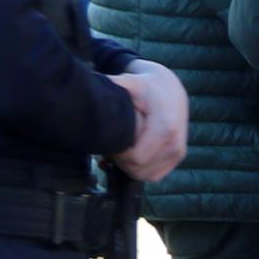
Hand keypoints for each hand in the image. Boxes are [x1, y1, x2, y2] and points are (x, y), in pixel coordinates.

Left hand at [113, 61, 188, 183]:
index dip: (115, 154)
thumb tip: (81, 87)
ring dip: (129, 167)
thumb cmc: (146, 87)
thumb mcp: (128, 82)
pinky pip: (154, 175)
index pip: (135, 158)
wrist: (171, 90)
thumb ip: (109, 87)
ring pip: (145, 175)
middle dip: (120, 161)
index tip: (107, 141)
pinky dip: (140, 170)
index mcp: (165, 127)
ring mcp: (178, 153)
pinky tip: (131, 155)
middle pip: (138, 169)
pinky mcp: (178, 158)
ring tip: (120, 149)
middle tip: (110, 145)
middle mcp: (175, 144)